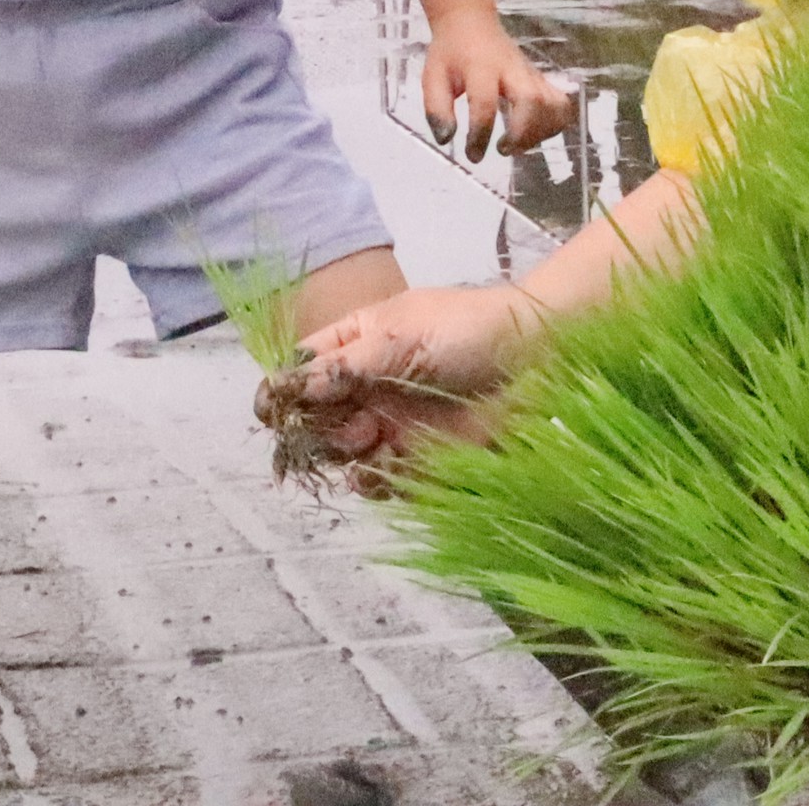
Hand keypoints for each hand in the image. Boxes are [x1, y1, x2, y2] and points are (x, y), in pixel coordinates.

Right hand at [272, 283, 530, 489]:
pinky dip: (376, 480)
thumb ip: (344, 366)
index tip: (272, 411)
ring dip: (344, 453)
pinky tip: (381, 471)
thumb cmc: (466, 329)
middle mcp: (366, 385)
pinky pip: (383, 478)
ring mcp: (392, 421)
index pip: (301, 368)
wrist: (536, 354)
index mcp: (354, 344)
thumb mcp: (398, 337)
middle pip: (315, 416)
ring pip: (344, 451)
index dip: (282, 390)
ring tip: (365, 442)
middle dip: (315, 427)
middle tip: (341, 426)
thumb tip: (292, 386)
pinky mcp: (421, 455)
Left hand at [423, 8, 573, 159]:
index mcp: (480, 67)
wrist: (470, 22)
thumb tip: (446, 139)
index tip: (473, 155)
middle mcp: (511, 68)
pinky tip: (536, 134)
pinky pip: (560, 102)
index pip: (484, 102)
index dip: (480, 133)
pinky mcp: (541, 78)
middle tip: (502, 150)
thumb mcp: (432, 77)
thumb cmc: (450, 53)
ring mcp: (531, 73)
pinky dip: (556, 123)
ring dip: (540, 132)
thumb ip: (436, 109)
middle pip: (531, 100)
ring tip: (517, 145)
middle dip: (521, 133)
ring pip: (551, 103)